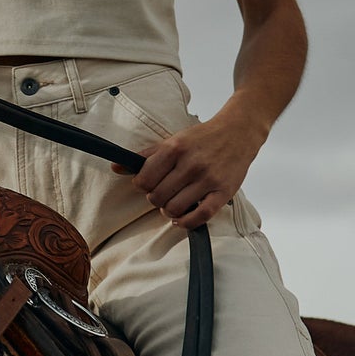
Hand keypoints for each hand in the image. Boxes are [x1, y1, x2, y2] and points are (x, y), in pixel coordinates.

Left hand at [114, 106, 265, 228]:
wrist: (238, 132)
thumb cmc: (202, 138)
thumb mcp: (172, 140)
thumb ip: (145, 156)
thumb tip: (116, 167)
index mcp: (175, 149)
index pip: (144, 180)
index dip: (141, 186)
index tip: (147, 184)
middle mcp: (191, 164)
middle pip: (157, 197)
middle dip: (155, 199)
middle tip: (162, 193)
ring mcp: (208, 179)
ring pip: (174, 209)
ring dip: (168, 211)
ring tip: (173, 203)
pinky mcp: (223, 192)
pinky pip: (200, 216)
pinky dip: (186, 223)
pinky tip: (181, 218)